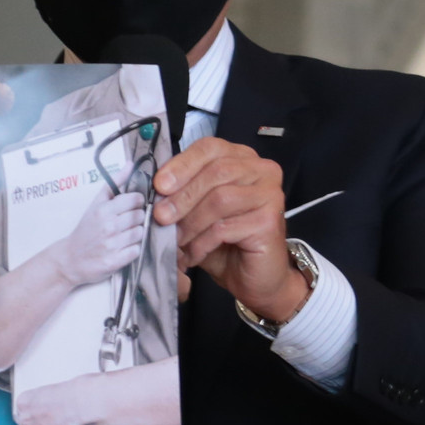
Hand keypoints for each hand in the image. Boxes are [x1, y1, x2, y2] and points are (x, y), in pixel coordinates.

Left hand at [14, 377, 96, 424]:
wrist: (79, 405)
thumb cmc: (68, 394)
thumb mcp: (46, 391)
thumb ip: (38, 403)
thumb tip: (43, 411)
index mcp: (23, 402)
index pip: (21, 412)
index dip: (32, 415)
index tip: (40, 416)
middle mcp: (24, 419)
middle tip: (51, 423)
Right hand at [52, 188, 146, 285]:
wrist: (71, 259)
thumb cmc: (86, 230)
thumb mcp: (96, 204)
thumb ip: (114, 183)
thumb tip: (130, 164)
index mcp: (103, 210)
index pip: (135, 199)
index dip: (136, 202)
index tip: (129, 207)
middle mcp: (108, 226)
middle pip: (140, 216)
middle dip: (135, 219)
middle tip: (124, 223)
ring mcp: (112, 244)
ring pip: (140, 233)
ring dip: (134, 234)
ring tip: (122, 236)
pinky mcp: (115, 261)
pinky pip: (137, 250)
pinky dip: (132, 250)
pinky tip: (121, 248)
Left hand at [152, 137, 306, 322]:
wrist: (251, 277)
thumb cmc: (222, 241)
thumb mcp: (196, 211)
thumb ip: (180, 193)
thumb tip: (153, 189)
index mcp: (241, 158)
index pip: (210, 148)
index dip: (182, 164)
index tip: (159, 185)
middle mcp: (261, 170)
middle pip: (215, 172)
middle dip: (182, 196)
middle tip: (160, 217)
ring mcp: (270, 194)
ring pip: (219, 199)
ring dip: (190, 223)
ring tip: (175, 241)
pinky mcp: (270, 221)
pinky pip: (225, 227)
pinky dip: (201, 243)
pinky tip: (191, 256)